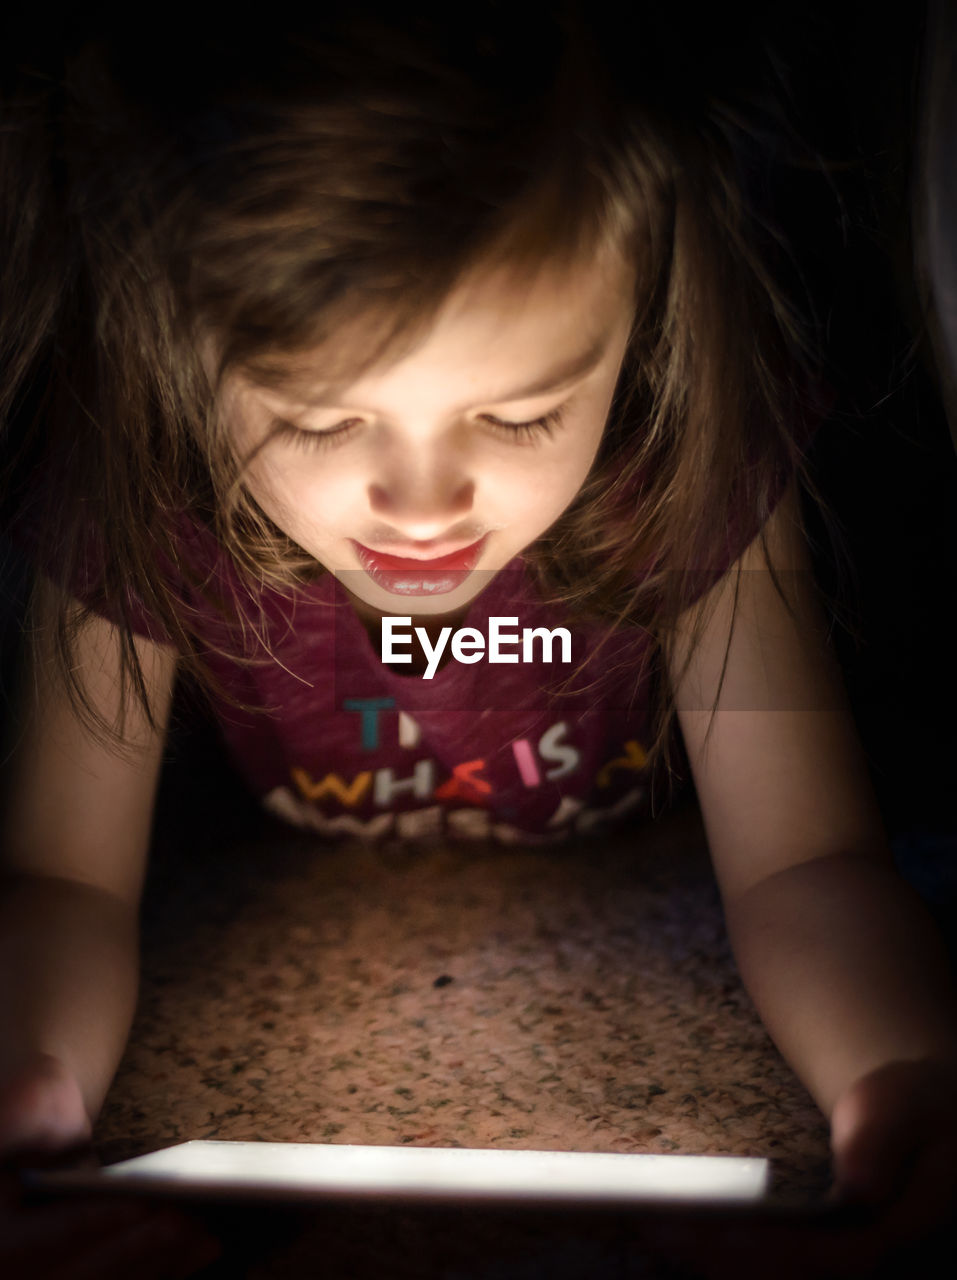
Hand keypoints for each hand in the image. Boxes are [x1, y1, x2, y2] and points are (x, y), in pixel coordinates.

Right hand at [0, 1052, 220, 1279]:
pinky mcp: (81, 1279)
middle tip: (183, 1220)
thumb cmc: (32, 1108)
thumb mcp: (20, 1101)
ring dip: (156, 1263)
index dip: (89, 1224)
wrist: (43, 1130)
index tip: (139, 1207)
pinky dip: (163, 1270)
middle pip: (76, 1276)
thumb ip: (15, 1114)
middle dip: (134, 1248)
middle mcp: (11, 1273)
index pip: (35, 1242)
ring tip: (204, 1232)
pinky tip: (202, 1246)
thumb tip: (16, 1121)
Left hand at [630, 1060, 956, 1279]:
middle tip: (663, 1233)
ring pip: (777, 1277)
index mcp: (900, 1228)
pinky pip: (769, 1265)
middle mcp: (870, 1257)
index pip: (839, 1257)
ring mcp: (841, 1261)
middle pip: (795, 1277)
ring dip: (716, 1262)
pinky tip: (676, 1236)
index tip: (726, 1236)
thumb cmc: (907, 1108)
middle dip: (728, 1261)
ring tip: (655, 1232)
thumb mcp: (901, 1109)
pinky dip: (722, 1255)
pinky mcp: (815, 1256)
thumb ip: (880, 1144)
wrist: (915, 1122)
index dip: (782, 1252)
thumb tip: (862, 1189)